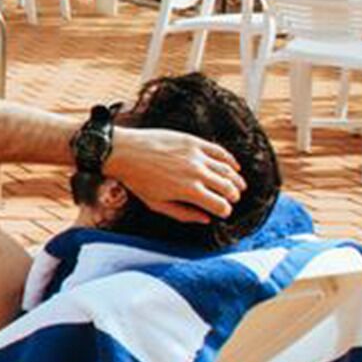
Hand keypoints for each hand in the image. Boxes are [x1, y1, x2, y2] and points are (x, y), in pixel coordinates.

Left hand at [104, 127, 244, 224]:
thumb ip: (183, 214)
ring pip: (227, 170)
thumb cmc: (137, 180)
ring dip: (236, 180)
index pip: (220, 205)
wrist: (123, 151)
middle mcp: (197, 172)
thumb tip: (206, 220)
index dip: (225, 211)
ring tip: (238, 186)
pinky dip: (230, 160)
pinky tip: (234, 167)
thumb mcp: (157, 204)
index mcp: (188, 191)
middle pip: (228, 188)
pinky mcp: (194, 141)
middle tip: (233, 199)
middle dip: (233, 196)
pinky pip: (219, 151)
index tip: (223, 212)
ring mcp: (196, 155)